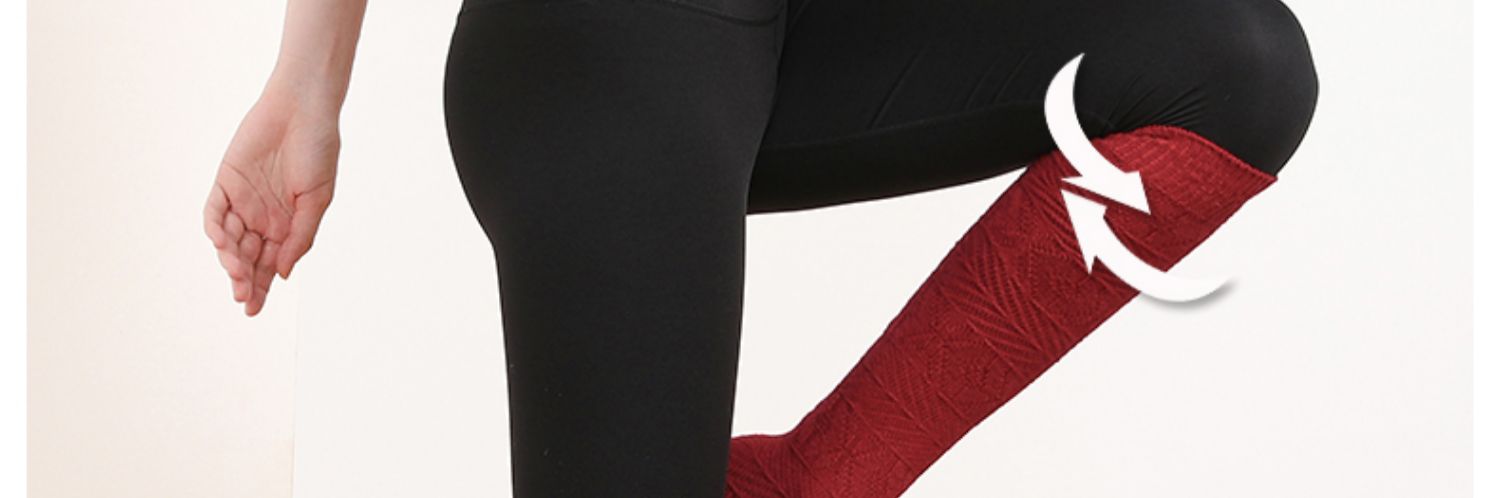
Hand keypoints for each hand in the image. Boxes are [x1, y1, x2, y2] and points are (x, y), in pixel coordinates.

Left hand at [203, 84, 337, 316]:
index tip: (254, 310)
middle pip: (246, 258)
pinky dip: (216, 229)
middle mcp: (262, 217)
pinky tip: (223, 243)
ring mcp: (243, 200)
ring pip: (229, 241)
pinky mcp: (226, 181)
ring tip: (236, 273)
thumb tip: (282, 272)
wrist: (303, 109)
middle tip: (243, 298)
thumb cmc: (318, 149)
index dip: (260, 288)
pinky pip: (215, 212)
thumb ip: (300, 236)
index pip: (268, 264)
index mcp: (287, 224)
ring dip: (230, 259)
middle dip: (243, 281)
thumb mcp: (318, 199)